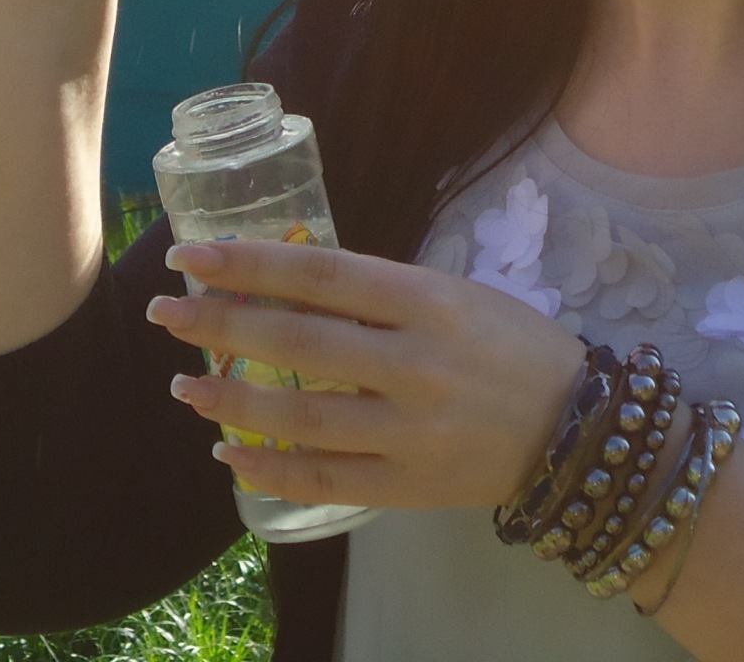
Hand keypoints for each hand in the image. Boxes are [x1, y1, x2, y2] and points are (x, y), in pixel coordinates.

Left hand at [145, 238, 586, 511]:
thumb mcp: (452, 295)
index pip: (320, 274)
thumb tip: (284, 278)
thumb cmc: (508, 346)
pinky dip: (268, 468)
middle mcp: (416, 365)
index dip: (249, 264)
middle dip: (220, 324)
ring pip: (301, 416)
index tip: (192, 256)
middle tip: (166, 313)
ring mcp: (410, 432)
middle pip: (298, 342)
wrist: (577, 430)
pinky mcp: (408, 487)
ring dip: (231, 399)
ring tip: (184, 385)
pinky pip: (323, 479)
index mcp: (427, 302)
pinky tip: (229, 453)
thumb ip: (377, 292)